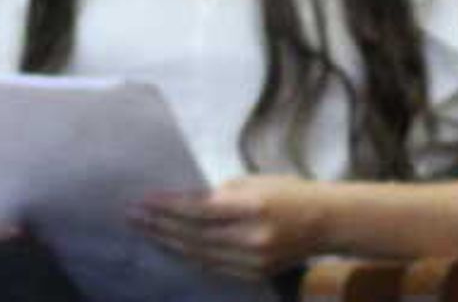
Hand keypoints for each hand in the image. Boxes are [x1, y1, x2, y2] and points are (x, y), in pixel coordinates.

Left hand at [132, 175, 334, 277]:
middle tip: (132, 216)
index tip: (142, 200)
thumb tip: (179, 203)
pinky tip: (171, 246)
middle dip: (160, 225)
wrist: (325, 222)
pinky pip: (214, 266)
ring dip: (169, 242)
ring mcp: (254, 261)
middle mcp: (252, 238)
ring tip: (145, 231)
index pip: (198, 210)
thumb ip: (216, 196)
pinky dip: (190, 256)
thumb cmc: (285, 193)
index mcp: (251, 207)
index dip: (167, 207)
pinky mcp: (255, 273)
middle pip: (194, 235)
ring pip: (201, 254)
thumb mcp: (250, 183)